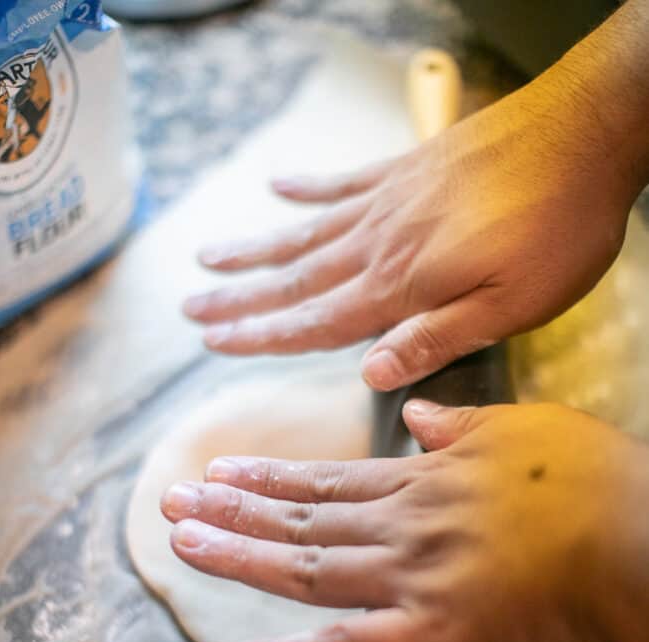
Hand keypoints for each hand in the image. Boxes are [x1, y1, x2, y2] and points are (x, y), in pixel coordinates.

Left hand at [160, 401, 648, 641]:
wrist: (638, 543)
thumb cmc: (594, 484)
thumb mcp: (524, 429)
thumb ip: (460, 425)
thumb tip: (415, 415)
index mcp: (423, 481)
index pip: (326, 479)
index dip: (267, 478)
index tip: (219, 471)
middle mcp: (401, 526)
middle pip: (299, 519)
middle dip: (230, 510)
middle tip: (172, 502)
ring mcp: (410, 580)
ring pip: (305, 569)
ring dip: (238, 557)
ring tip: (183, 543)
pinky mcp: (430, 637)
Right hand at [183, 62, 636, 389]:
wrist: (588, 131)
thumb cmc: (560, 225)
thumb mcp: (513, 305)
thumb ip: (439, 336)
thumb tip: (373, 373)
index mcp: (403, 285)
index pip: (315, 321)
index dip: (262, 336)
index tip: (216, 344)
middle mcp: (381, 241)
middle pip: (295, 277)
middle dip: (238, 299)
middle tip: (190, 310)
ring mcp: (390, 199)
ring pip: (306, 231)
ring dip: (254, 249)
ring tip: (208, 258)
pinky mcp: (407, 168)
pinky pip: (342, 183)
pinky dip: (305, 190)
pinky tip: (277, 189)